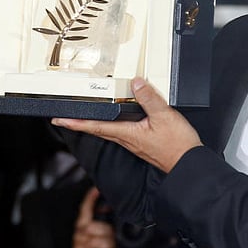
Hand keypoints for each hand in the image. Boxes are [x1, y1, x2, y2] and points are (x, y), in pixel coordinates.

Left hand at [52, 77, 203, 172]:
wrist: (188, 164)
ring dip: (94, 125)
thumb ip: (149, 98)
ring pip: (109, 132)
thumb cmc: (177, 145)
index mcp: (127, 133)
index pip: (95, 126)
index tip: (59, 119)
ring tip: (85, 118)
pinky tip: (117, 122)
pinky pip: (122, 133)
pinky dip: (112, 126)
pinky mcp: (142, 144)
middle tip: (64, 118)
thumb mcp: (164, 116)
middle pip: (98, 130)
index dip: (76, 122)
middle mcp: (127, 140)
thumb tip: (135, 83)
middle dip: (80, 123)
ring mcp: (134, 143)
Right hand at [68, 186, 128, 247]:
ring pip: (102, 241)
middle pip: (97, 227)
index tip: (96, 188)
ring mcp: (82, 246)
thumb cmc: (90, 245)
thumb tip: (109, 206)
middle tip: (115, 234)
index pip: (84, 209)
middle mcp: (80, 233)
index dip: (90, 198)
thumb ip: (100, 218)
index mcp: (82, 223)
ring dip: (112, 243)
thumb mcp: (92, 230)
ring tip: (115, 245)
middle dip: (109, 230)